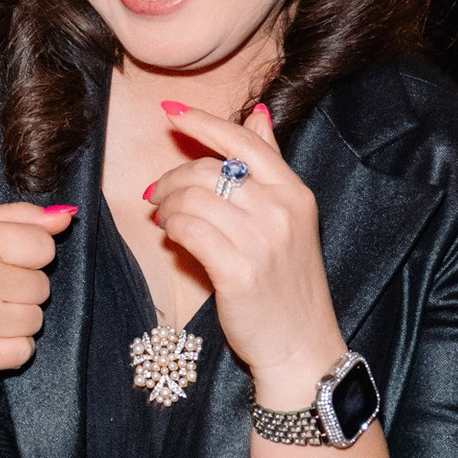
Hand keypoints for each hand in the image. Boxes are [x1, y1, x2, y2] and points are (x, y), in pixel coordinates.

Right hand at [0, 203, 74, 376]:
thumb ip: (13, 218)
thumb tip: (66, 216)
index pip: (43, 246)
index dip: (27, 254)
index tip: (3, 260)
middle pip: (41, 285)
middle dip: (18, 287)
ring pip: (35, 320)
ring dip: (15, 318)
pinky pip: (23, 352)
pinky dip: (9, 347)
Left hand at [143, 98, 345, 400]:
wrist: (300, 345)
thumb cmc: (289, 282)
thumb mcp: (292, 217)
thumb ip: (272, 164)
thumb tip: (259, 114)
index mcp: (294, 192)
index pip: (242, 141)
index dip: (202, 123)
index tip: (172, 113)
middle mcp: (281, 210)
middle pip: (208, 170)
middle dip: (172, 178)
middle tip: (157, 194)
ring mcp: (260, 240)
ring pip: (192, 198)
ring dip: (166, 205)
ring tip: (163, 218)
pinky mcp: (237, 271)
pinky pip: (187, 230)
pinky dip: (170, 228)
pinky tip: (169, 235)